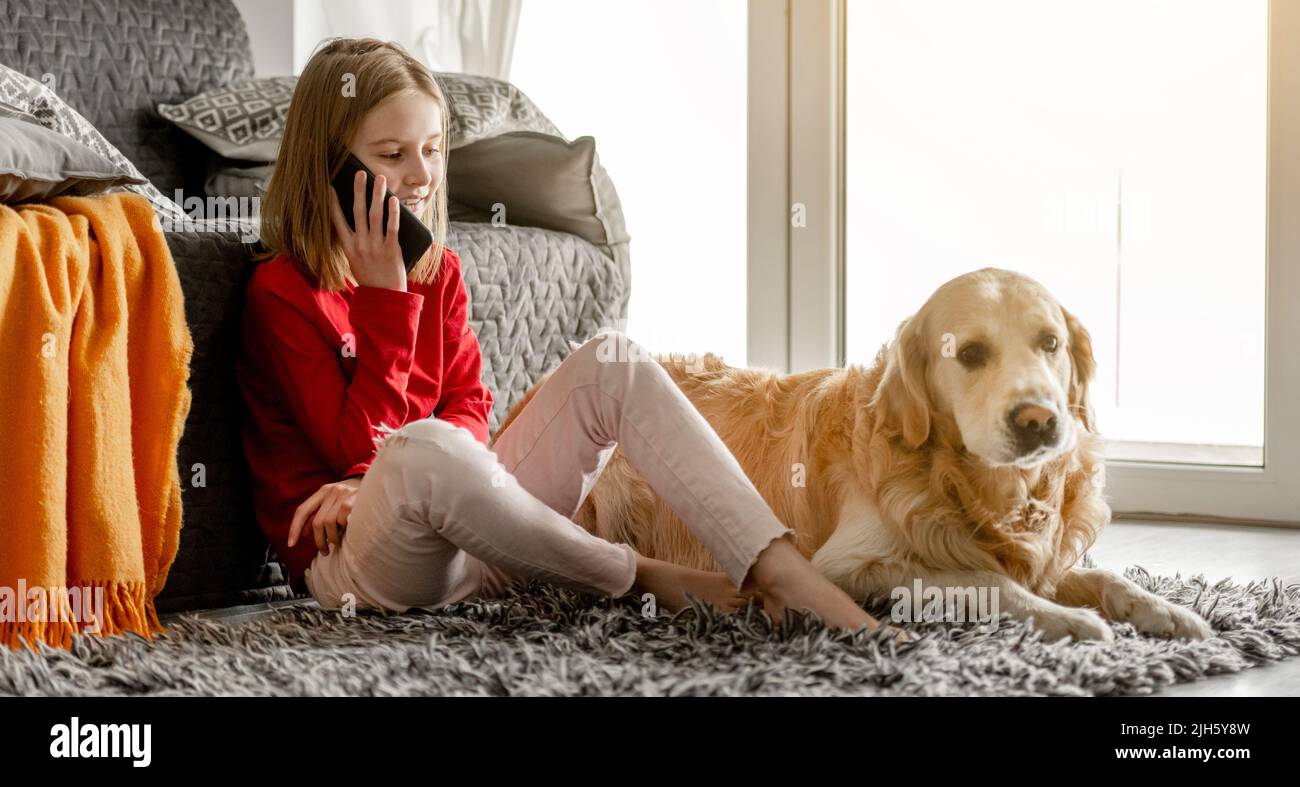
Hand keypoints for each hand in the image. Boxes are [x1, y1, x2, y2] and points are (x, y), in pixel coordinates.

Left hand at [289, 476, 363, 555]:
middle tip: (324, 551)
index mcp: (323, 491)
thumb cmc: (355, 499)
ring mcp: (344, 494)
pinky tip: (349, 531)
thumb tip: (304, 533)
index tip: (291, 545)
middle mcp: (332, 490)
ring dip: (332, 538)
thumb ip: (320, 514)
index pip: (302, 510)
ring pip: (328, 523)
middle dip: (318, 541)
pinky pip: (342, 521)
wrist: (379, 484)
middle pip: (316, 522)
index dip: (294, 528)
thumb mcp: (335, 503)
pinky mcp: (354, 500)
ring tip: (337, 542)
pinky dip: (344, 530)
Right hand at [328, 169, 405, 291]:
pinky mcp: (391, 250)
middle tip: (360, 173)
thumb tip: (364, 218)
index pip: (337, 221)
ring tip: (379, 179)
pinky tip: (393, 200)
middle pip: (357, 211)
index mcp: (348, 247)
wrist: (384, 298)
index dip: (334, 203)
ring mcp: (375, 247)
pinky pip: (391, 227)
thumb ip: (358, 242)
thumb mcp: (357, 261)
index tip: (331, 187)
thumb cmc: (372, 277)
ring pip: (374, 215)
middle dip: (358, 190)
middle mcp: (359, 245)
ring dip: (376, 194)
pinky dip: (392, 212)